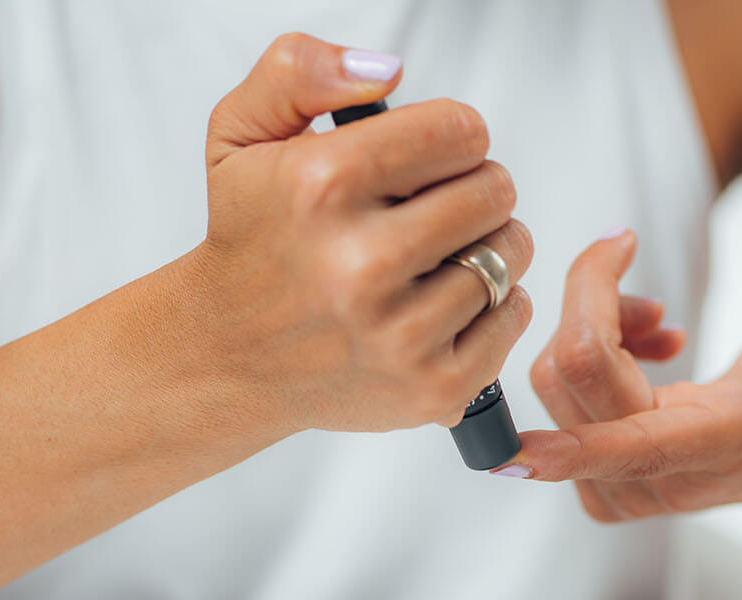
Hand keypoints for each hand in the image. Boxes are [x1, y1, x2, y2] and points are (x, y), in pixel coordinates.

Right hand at [188, 34, 532, 436]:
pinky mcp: (431, 387)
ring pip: (510, 253)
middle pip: (494, 190)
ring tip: (439, 255)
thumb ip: (298, 71)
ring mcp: (399, 333)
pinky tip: (446, 301)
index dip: (451, 137)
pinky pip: (514, 316)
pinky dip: (496, 304)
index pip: (460, 131)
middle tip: (435, 208)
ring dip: (488, 245)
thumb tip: (385, 70)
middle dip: (473, 188)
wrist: (227, 355)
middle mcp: (360, 263)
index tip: (430, 158)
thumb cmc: (251, 241)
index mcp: (322, 186)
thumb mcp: (242, 135)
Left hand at [508, 231, 741, 532]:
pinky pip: (558, 403)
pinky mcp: (606, 479)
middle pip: (575, 374)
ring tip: (654, 317)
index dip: (571, 442)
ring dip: (589, 325)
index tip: (512, 449)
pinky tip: (644, 344)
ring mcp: (628, 485)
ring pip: (555, 383)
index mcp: (722, 443)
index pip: (629, 443)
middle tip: (627, 251)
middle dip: (590, 296)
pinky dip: (585, 356)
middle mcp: (664, 475)